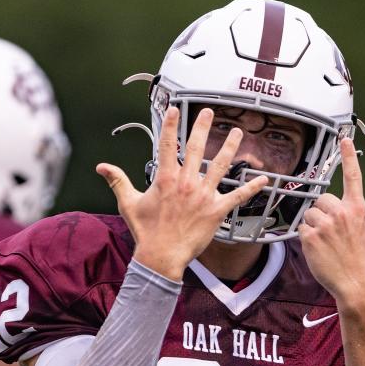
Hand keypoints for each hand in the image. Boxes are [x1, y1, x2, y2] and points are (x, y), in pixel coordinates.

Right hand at [96, 107, 267, 279]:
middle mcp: (186, 182)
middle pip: (195, 148)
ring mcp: (203, 195)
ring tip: (236, 132)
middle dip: (202, 127)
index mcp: (165, 179)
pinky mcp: (216, 210)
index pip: (167, 145)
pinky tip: (263, 178)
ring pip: (220, 165)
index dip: (170, 125)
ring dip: (229, 147)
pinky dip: (251, 187)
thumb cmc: (145, 231)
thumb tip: (101, 167)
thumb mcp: (128, 203)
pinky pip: (237, 196)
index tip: (174, 109)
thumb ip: (117, 181)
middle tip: (208, 112)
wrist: (161, 256)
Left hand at [298, 138, 364, 308]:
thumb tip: (335, 208)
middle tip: (330, 232)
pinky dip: (306, 238)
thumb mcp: (362, 230)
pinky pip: (302, 228)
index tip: (344, 139)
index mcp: (357, 209)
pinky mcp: (311, 235)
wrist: (356, 281)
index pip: (353, 177)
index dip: (348, 157)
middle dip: (321, 212)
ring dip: (312, 226)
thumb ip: (349, 214)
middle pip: (320, 199)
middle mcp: (342, 213)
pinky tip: (318, 249)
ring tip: (325, 243)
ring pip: (308, 214)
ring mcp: (326, 224)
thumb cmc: (358, 257)